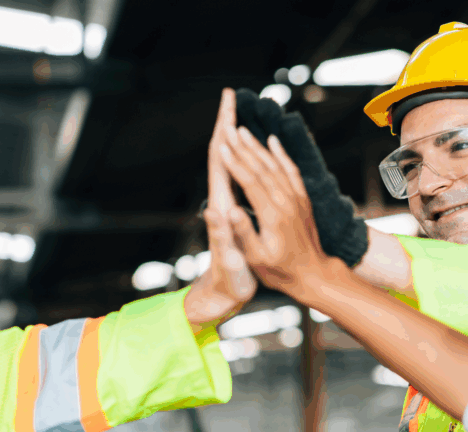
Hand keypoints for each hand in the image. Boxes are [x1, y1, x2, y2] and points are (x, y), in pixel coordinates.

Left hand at [183, 90, 257, 330]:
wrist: (220, 298)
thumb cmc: (228, 283)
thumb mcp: (229, 261)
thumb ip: (223, 236)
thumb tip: (215, 210)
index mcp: (221, 207)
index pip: (220, 160)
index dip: (223, 130)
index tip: (228, 105)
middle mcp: (221, 201)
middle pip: (221, 154)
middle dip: (225, 124)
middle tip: (232, 97)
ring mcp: (227, 207)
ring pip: (230, 163)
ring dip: (233, 138)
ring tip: (240, 115)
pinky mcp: (234, 214)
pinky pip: (240, 178)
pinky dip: (245, 160)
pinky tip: (251, 154)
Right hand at [235, 89, 368, 266]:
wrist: (314, 274)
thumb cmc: (281, 271)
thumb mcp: (257, 258)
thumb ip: (244, 232)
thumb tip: (228, 210)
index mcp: (272, 215)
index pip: (250, 182)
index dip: (234, 163)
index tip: (221, 146)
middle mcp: (286, 202)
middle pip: (262, 168)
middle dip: (243, 147)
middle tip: (228, 128)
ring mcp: (296, 199)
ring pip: (275, 165)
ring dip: (258, 147)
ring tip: (243, 130)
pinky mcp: (303, 200)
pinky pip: (292, 171)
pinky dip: (282, 154)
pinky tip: (273, 141)